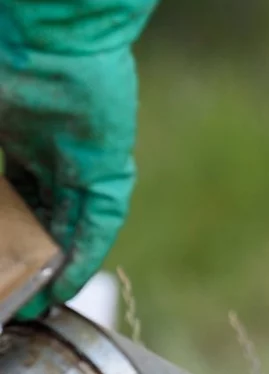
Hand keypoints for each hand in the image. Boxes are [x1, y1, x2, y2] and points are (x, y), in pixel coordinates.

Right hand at [0, 0, 157, 319]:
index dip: (6, 229)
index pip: (14, 192)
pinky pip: (98, 220)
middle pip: (43, 213)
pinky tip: (67, 282)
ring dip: (57, 263)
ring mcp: (84, 158)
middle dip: (29, 253)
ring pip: (71, 222)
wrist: (48, 27)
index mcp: (20, 132)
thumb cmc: (7, 59)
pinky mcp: (109, 164)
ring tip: (40, 300)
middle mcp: (54, 150)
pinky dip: (82, 252)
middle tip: (16, 291)